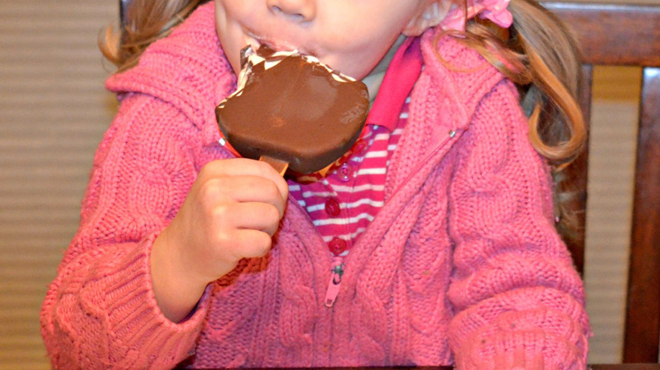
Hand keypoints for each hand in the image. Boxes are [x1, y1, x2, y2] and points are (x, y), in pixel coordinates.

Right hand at [150, 158, 287, 321]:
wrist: (179, 254)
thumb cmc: (208, 220)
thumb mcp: (218, 189)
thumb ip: (248, 180)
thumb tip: (284, 184)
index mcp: (215, 171)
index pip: (265, 170)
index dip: (277, 188)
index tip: (265, 201)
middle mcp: (213, 189)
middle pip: (273, 192)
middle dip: (275, 209)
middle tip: (258, 221)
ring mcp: (217, 216)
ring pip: (272, 216)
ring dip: (268, 229)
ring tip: (249, 233)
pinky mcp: (224, 242)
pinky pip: (264, 242)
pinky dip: (260, 248)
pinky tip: (244, 247)